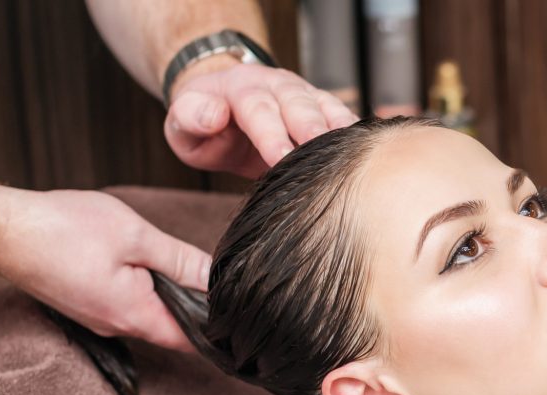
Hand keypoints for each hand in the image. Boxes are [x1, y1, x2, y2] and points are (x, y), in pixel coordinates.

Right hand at [0, 189, 210, 351]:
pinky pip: (126, 303)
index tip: (237, 311)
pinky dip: (142, 287)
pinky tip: (141, 262)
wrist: (2, 231)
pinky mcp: (86, 304)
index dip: (217, 328)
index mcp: (135, 315)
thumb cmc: (62, 230)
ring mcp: (99, 317)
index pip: (192, 340)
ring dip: (167, 293)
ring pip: (149, 313)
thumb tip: (217, 279)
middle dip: (195, 307)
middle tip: (214, 277)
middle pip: (172, 327)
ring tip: (178, 263)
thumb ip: (181, 260)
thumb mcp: (136, 237)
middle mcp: (117, 325)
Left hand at [164, 58, 359, 176]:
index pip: (258, 108)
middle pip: (298, 104)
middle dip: (312, 128)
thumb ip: (190, 118)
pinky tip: (365, 152)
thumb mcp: (181, 124)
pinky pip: (341, 117)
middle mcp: (276, 85)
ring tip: (353, 154)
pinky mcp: (321, 109)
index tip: (281, 157)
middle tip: (324, 153)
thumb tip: (212, 115)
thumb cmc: (203, 124)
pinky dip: (353, 134)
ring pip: (326, 107)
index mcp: (240, 88)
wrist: (224, 107)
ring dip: (339, 130)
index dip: (271, 133)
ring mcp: (302, 95)